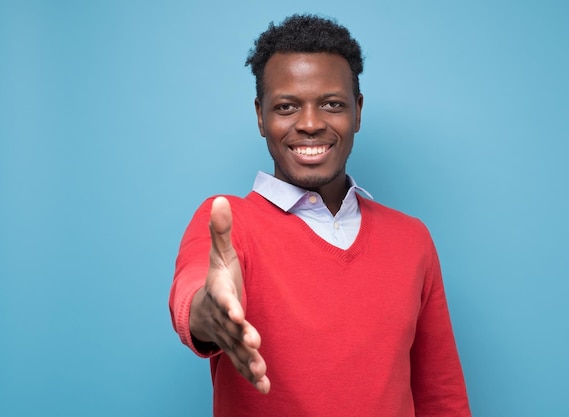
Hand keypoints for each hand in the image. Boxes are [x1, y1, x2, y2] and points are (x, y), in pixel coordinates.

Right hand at [189, 196, 270, 393]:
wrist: (205, 307)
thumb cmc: (219, 277)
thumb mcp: (220, 253)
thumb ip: (221, 230)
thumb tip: (220, 200)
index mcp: (219, 293)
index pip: (222, 299)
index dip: (228, 305)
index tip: (235, 311)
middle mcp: (222, 317)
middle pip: (231, 328)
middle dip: (241, 335)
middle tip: (253, 342)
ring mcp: (229, 335)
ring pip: (236, 350)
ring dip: (248, 361)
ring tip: (260, 372)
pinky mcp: (236, 350)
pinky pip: (243, 364)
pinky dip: (252, 377)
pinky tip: (265, 388)